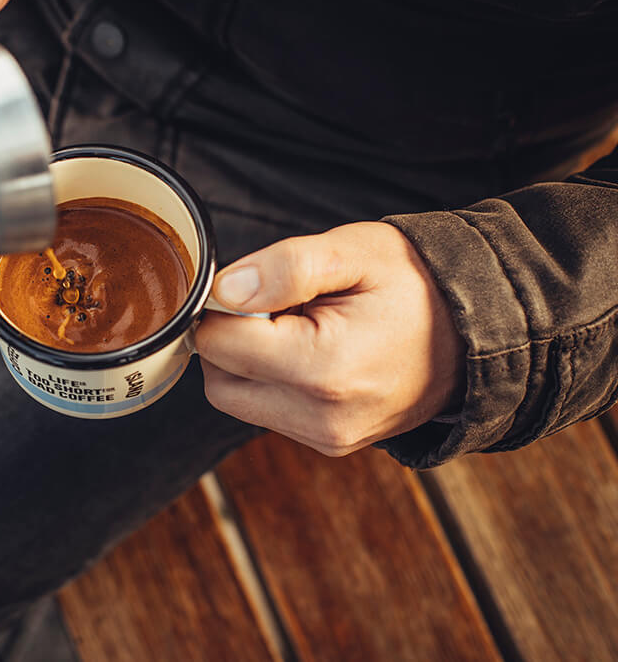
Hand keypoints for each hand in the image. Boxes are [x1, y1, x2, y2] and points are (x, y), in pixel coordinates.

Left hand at [195, 222, 464, 456]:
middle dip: (230, 337)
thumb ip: (286, 267)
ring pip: (237, 399)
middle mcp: (321, 419)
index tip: (259, 285)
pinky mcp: (329, 444)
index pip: (218, 341)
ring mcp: (327, 439)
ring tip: (302, 328)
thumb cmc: (417, 285)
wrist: (477, 332)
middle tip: (280, 305)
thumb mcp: (354, 252)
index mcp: (324, 370)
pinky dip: (271, 381)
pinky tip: (311, 352)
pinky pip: (267, 412)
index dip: (224, 304)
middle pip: (218, 379)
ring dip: (248, 361)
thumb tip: (224, 290)